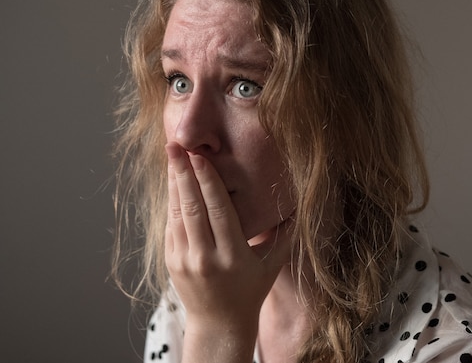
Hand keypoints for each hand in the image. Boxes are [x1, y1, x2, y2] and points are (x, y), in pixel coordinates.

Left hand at [164, 142, 290, 360]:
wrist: (218, 325)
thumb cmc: (249, 292)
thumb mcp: (271, 266)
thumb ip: (285, 237)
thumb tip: (301, 208)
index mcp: (232, 256)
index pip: (218, 211)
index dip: (207, 182)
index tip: (199, 157)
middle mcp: (205, 257)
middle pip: (192, 208)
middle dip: (183, 173)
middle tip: (176, 145)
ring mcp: (185, 260)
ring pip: (177, 213)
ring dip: (173, 182)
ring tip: (171, 155)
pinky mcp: (172, 261)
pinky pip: (170, 225)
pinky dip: (171, 201)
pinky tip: (172, 181)